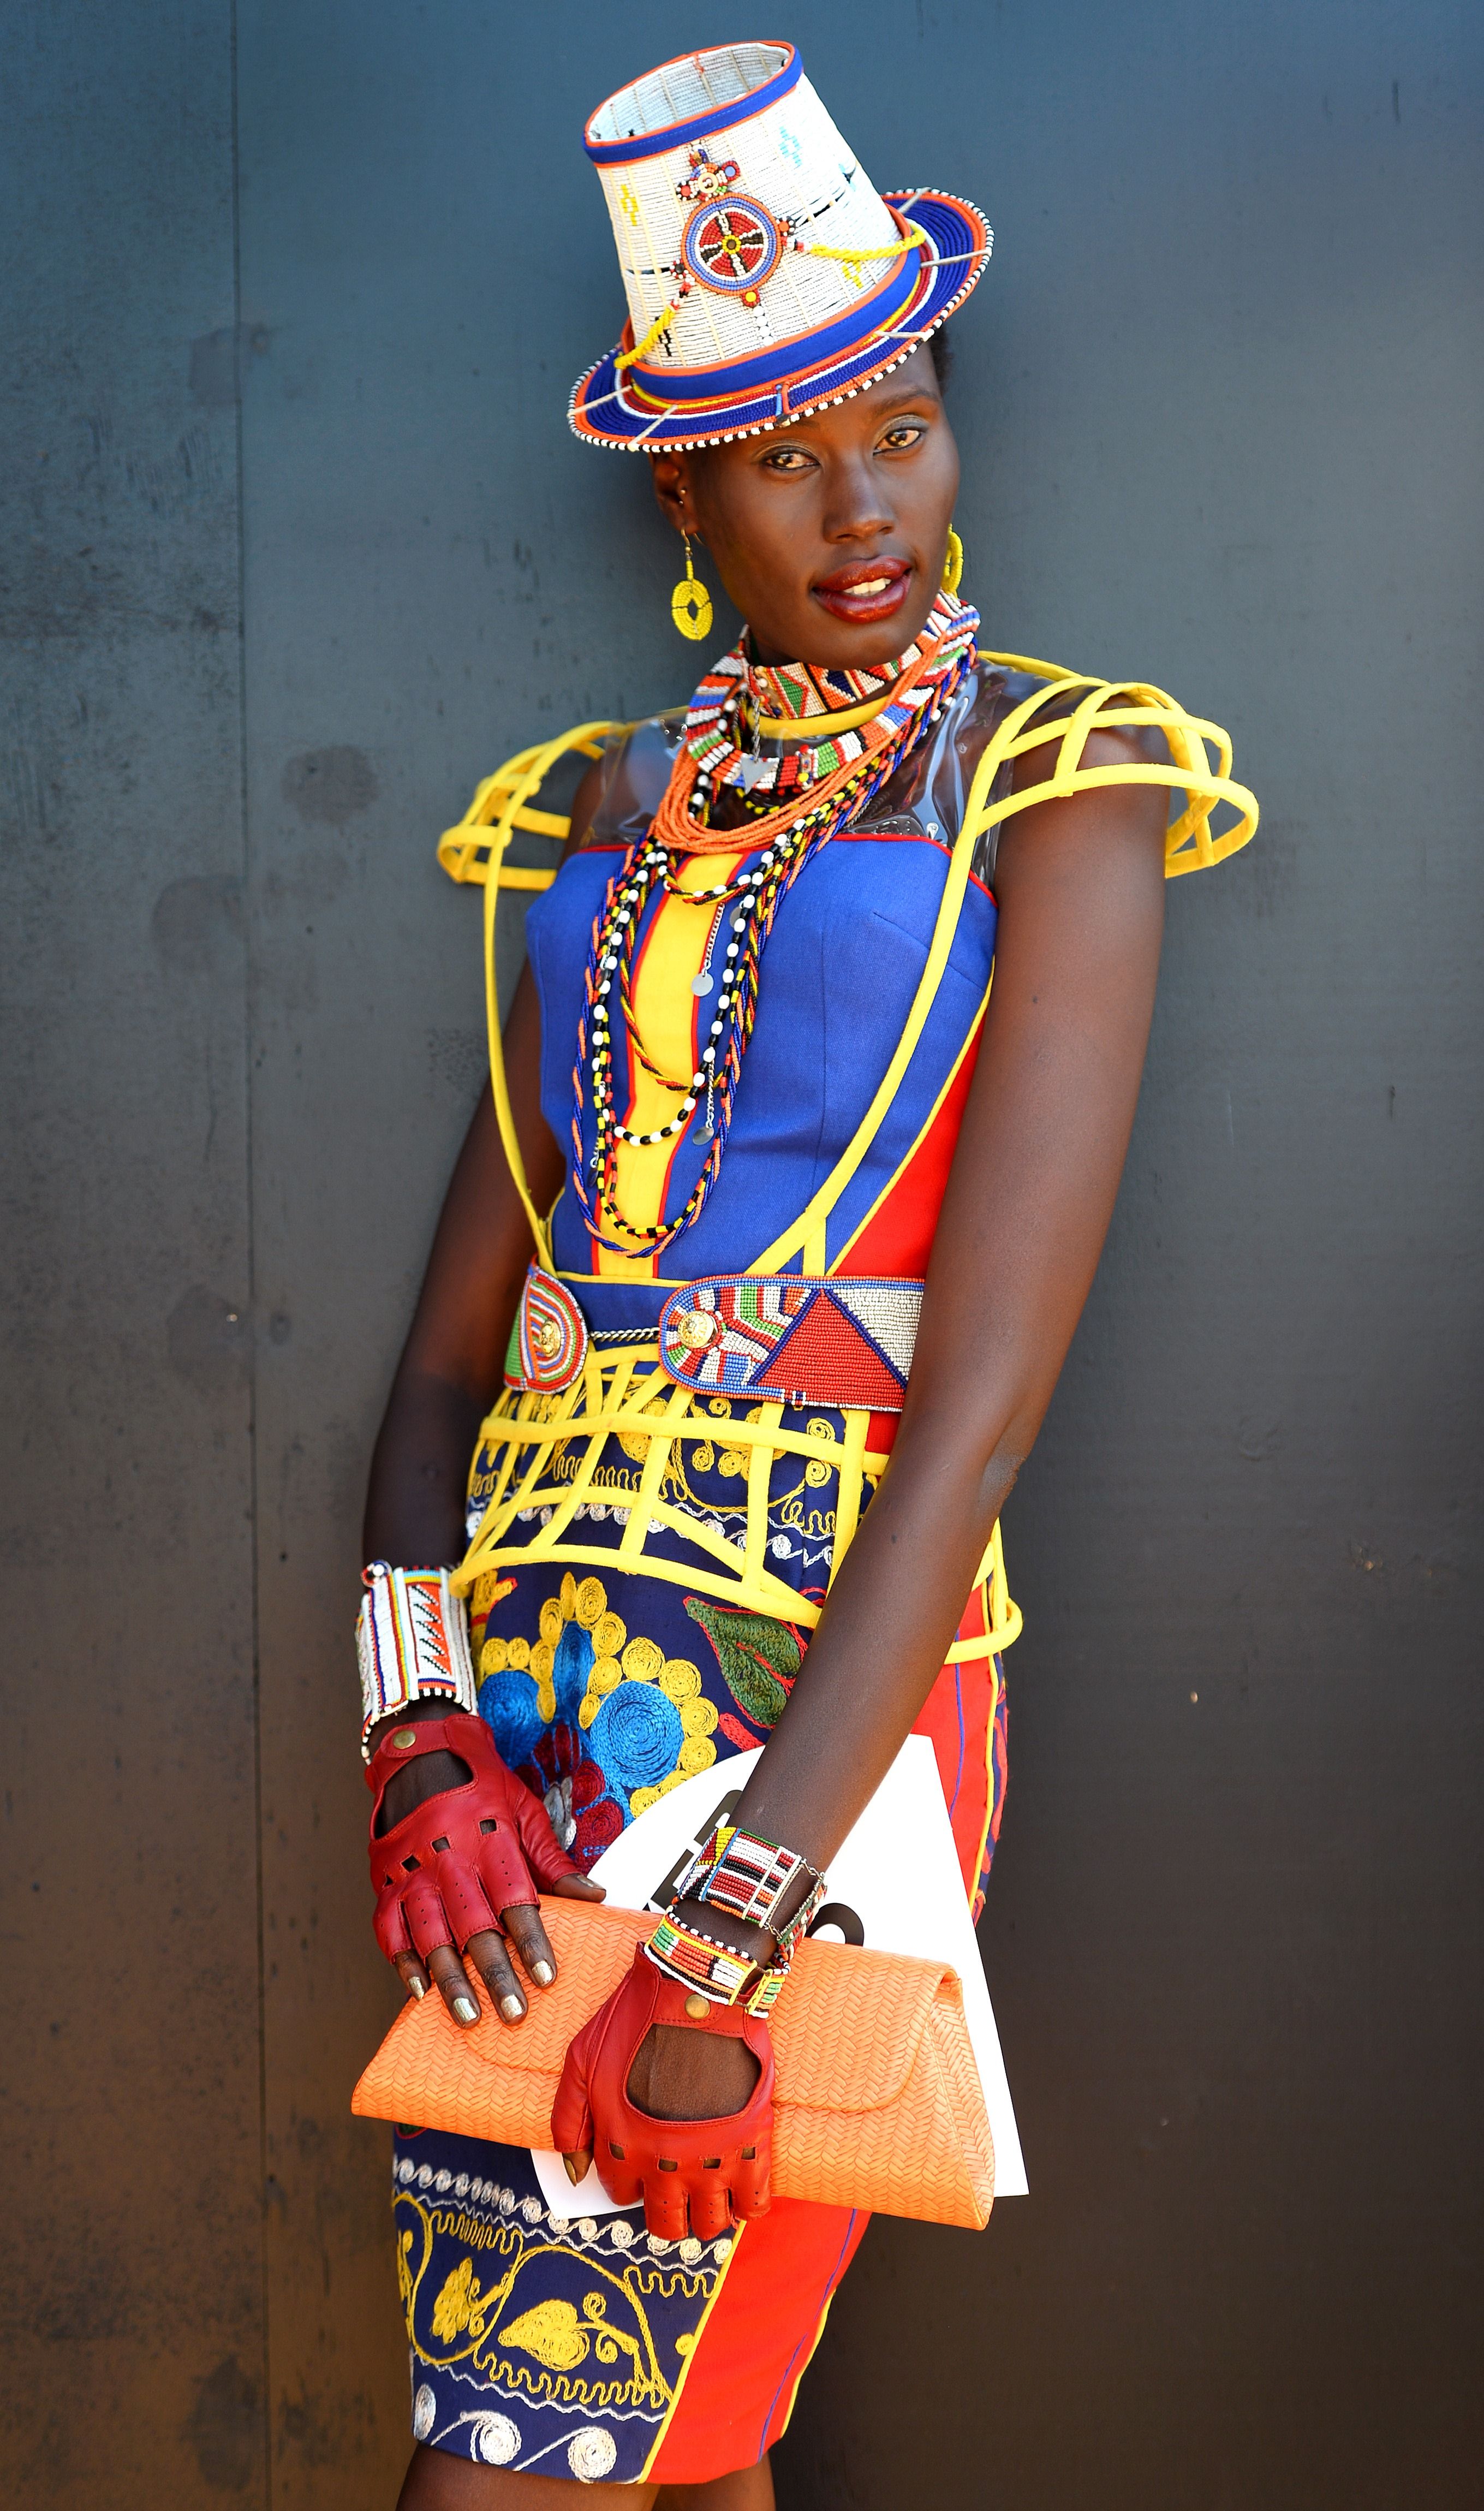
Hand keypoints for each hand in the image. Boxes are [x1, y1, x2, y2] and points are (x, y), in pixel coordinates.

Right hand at [366, 1710, 603, 2026]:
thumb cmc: (481, 1785)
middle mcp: (450, 1860)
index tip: (546, 1977)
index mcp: (490, 1841)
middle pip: (474, 1925)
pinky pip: (390, 1928)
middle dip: (494, 1972)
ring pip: (431, 1934)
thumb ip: (553, 1858)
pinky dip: (402, 1960)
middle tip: (513, 2013)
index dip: (531, 1940)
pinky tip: (419, 1991)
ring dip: (449, 1978)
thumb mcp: (523, 1810)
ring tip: (468, 2017)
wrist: (420, 1753)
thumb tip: (594, 1896)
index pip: (514, 1898)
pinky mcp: (385, 1881)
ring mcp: (413, 1873)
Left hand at [552, 1946, 772, 2239]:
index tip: (641, 2159)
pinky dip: (747, 2204)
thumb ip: (568, 2120)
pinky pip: (754, 2204)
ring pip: (709, 2223)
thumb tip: (574, 2173)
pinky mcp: (752, 2144)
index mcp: (622, 2146)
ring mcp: (712, 2159)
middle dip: (666, 2208)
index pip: (621, 2192)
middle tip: (674, 2181)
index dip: (628, 2178)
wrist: (699, 1988)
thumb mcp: (582, 2059)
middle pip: (665, 2221)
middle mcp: (665, 2163)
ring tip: (707, 2185)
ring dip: (705, 2212)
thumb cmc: (636, 2017)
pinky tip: (739, 2183)